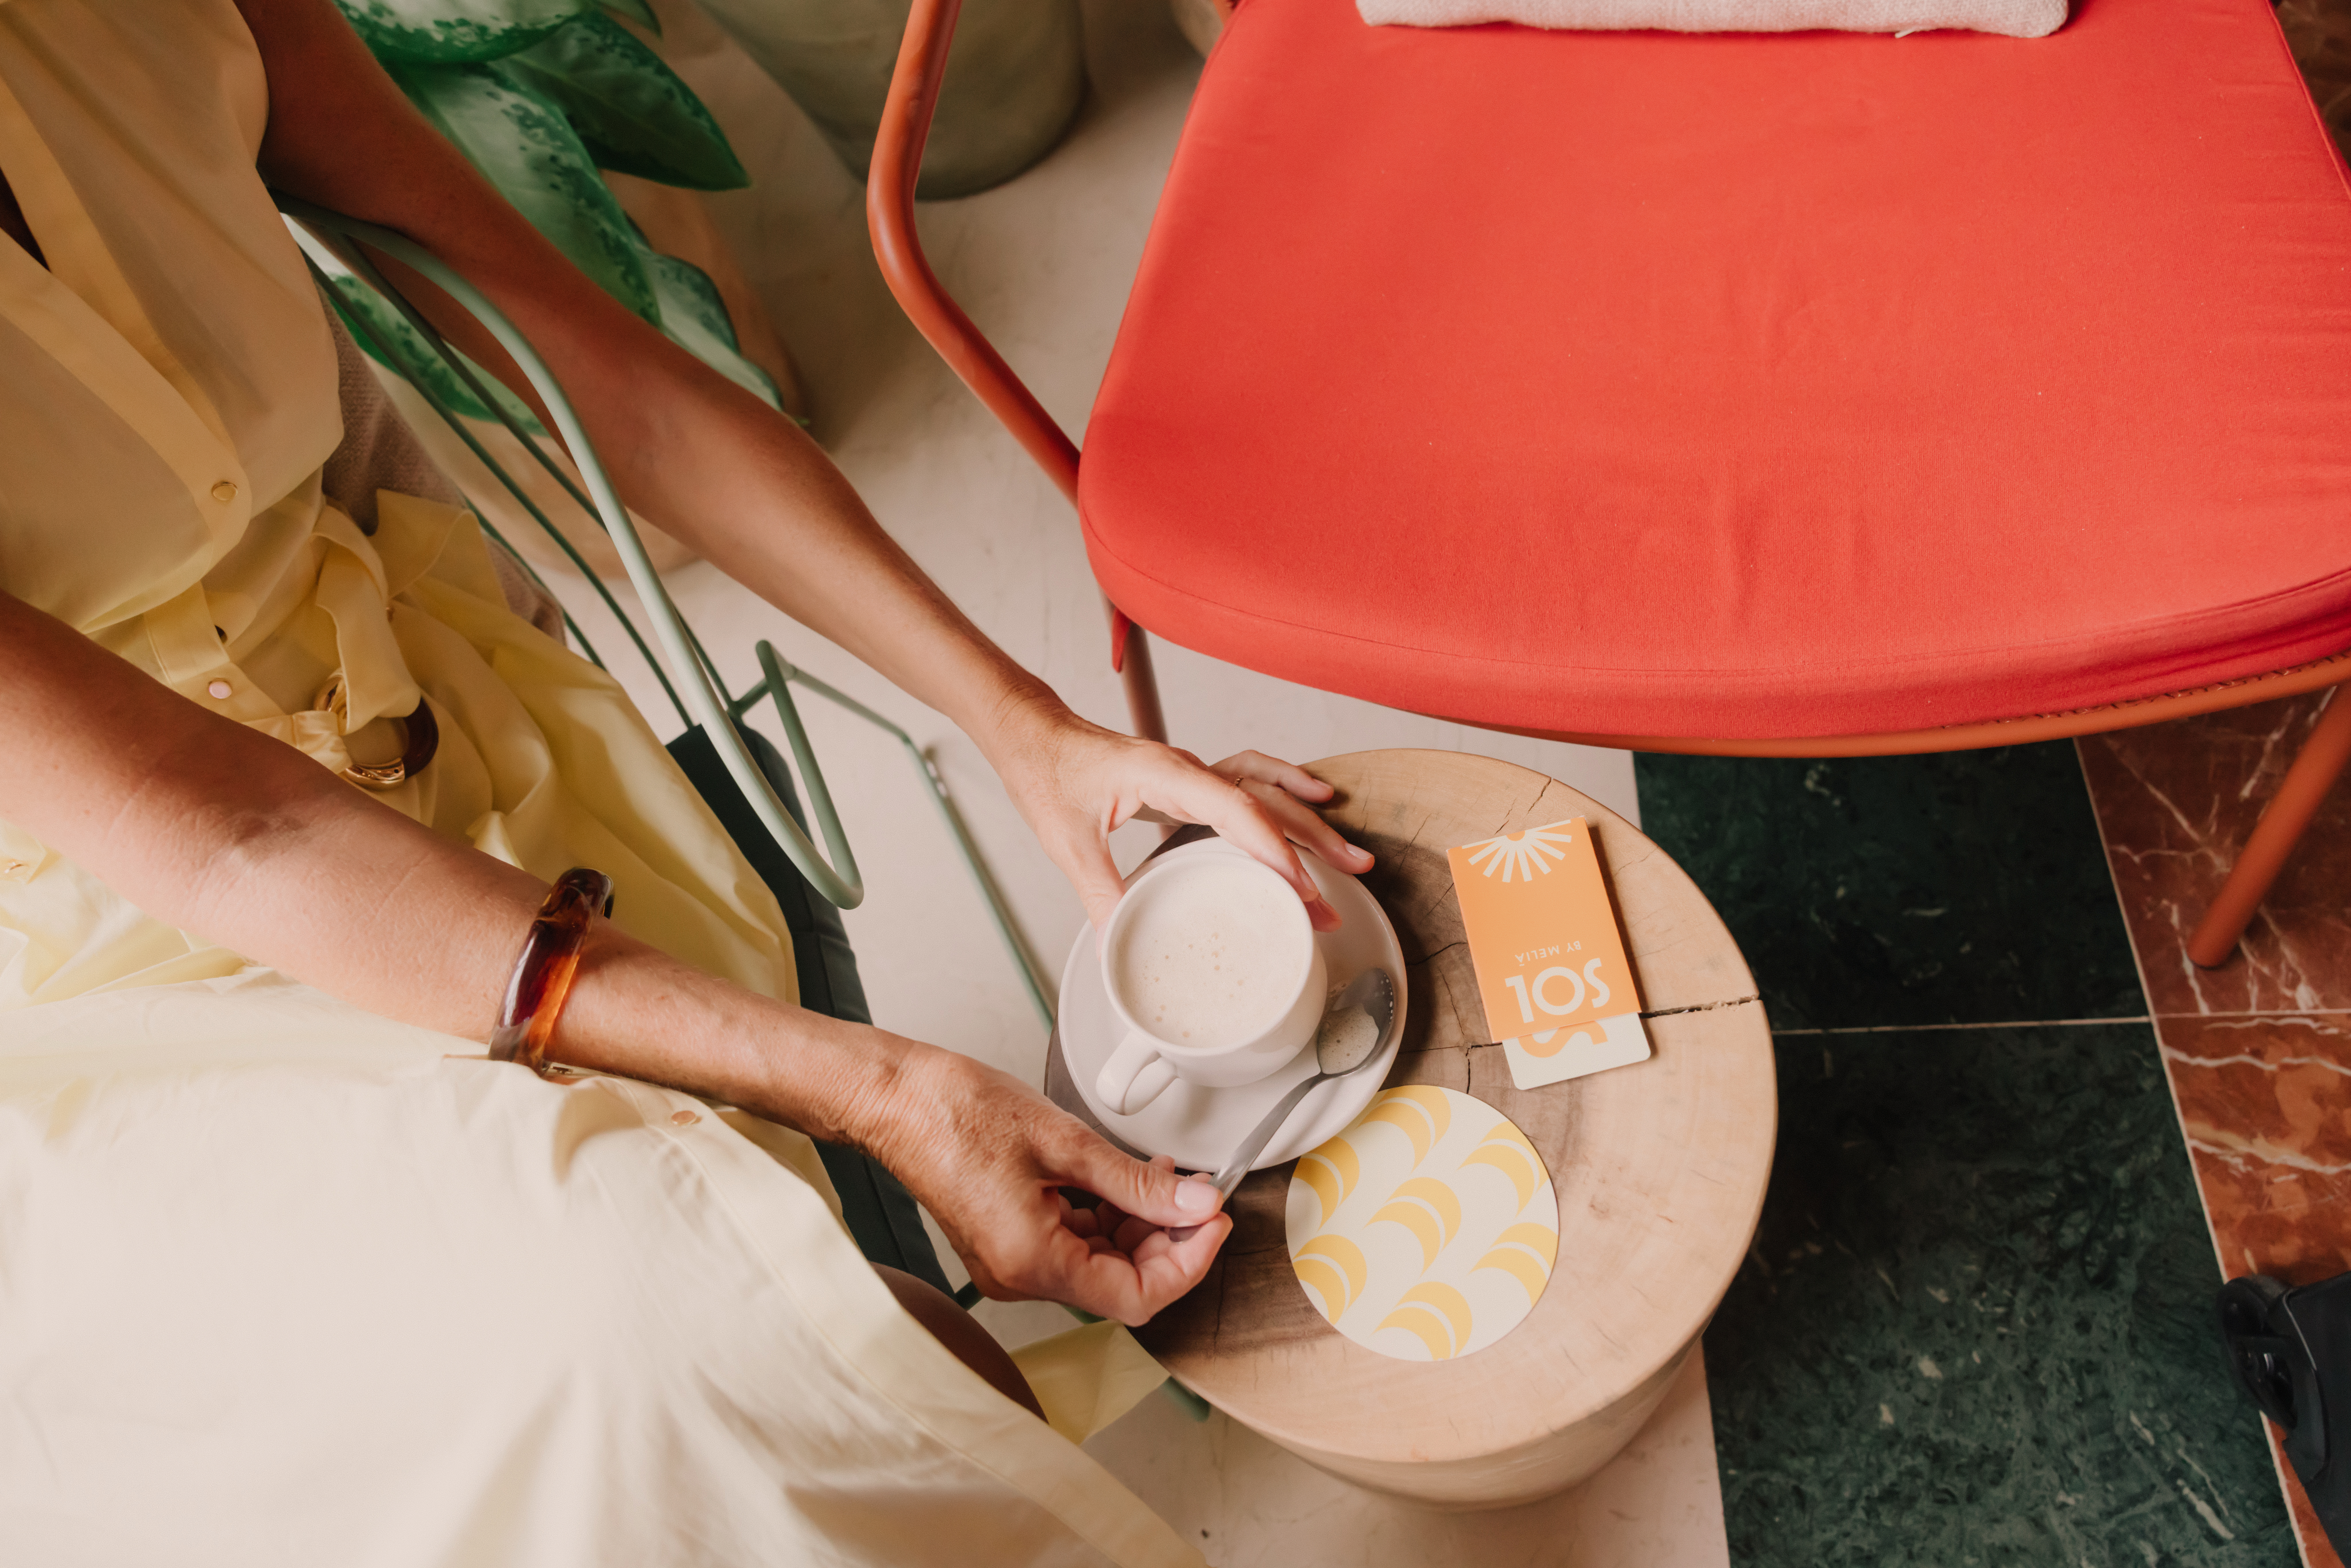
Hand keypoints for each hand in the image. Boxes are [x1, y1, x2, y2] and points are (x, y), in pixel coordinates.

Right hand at [868, 1048, 1232, 1324]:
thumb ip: (1138, 1182)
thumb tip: (1196, 1205)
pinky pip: (1074, 1244)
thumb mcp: (1064, 1141)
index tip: (1214, 1220)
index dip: (1188, 1263)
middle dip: (1170, 1239)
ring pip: (1102, 1263)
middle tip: (1198, 1192)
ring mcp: (1012, 1262)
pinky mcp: (1008, 1241)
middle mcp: (1020, 1276)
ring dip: (1142, 1224)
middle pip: (1122, 1283)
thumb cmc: (957, 1112)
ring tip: (1165, 1176)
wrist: (895, 1099)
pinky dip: (1109, 1217)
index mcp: (1031, 1262)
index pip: (1136, 1297)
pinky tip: (1127, 1180)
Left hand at [988, 701, 1372, 931]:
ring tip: (1349, 854)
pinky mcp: (1189, 780)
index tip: (1300, 885)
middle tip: (1351, 876)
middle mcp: (1187, 768)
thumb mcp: (1068, 843)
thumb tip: (1120, 947)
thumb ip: (1099, 895)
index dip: (1272, 848)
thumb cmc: (1047, 773)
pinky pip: (1250, 780)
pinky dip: (1284, 792)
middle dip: (1311, 841)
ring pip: (1266, 790)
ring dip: (1309, 820)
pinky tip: (1312, 801)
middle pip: (1265, 800)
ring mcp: (1192, 771)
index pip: (1235, 808)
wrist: (1033, 735)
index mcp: (1163, 774)